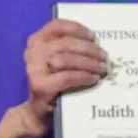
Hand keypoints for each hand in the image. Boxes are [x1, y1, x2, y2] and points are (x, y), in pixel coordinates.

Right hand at [20, 18, 106, 134]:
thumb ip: (69, 48)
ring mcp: (34, 69)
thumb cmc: (53, 82)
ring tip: (102, 69)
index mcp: (36, 41)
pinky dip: (84, 77)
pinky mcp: (40, 85)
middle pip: (66, 43)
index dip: (77, 29)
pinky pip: (67, 77)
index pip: (57, 26)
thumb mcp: (58, 60)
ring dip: (89, 63)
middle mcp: (32, 52)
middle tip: (104, 57)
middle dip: (89, 49)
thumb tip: (97, 42)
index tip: (93, 37)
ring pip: (68, 59)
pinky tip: (94, 79)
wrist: (39, 112)